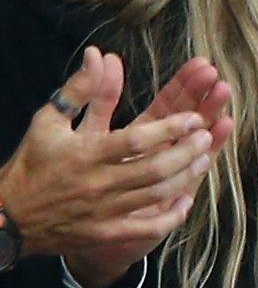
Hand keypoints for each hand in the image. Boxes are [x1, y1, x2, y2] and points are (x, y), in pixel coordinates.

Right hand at [0, 50, 233, 266]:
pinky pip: (146, 229)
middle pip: (154, 169)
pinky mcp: (105, 233)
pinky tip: (186, 201)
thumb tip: (98, 54)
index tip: (194, 118)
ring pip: (155, 195)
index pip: (136, 140)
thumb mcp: (49, 120)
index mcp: (85, 154)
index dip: (170, 129)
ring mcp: (103, 211)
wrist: (8, 215)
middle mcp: (98, 183)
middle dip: (186, 152)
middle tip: (206, 136)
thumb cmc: (32, 162)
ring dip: (185, 177)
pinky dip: (171, 217)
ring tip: (204, 159)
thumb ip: (79, 89)